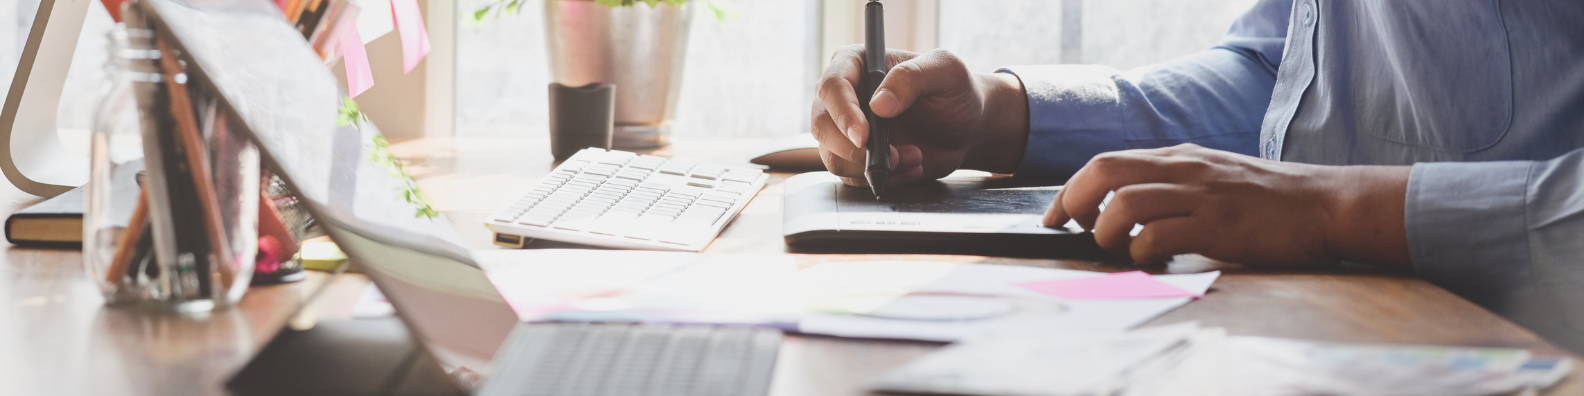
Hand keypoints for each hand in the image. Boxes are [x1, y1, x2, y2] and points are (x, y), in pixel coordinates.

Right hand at [811, 46, 1028, 186]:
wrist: (966, 127)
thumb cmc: (955, 91)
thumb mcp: (946, 71)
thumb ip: (912, 77)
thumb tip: (878, 104)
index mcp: (857, 64)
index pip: (832, 86)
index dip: (843, 113)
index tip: (864, 136)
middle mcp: (844, 97)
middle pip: (822, 126)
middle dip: (856, 149)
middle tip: (894, 155)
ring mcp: (845, 130)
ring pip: (833, 157)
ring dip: (872, 167)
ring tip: (914, 157)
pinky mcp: (855, 157)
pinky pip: (852, 178)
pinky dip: (882, 179)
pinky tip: (910, 167)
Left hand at [1042, 144, 1411, 266]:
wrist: (1325, 204)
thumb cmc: (1268, 199)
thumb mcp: (1212, 176)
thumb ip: (1172, 184)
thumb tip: (1122, 209)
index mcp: (1179, 156)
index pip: (1106, 162)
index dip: (1071, 189)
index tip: (1055, 215)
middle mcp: (1184, 168)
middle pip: (1104, 171)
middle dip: (1073, 202)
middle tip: (1072, 230)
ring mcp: (1201, 194)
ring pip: (1125, 203)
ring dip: (1107, 232)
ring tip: (1117, 249)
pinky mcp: (1217, 225)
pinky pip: (1158, 236)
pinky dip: (1141, 253)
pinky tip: (1151, 262)